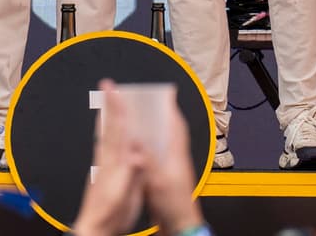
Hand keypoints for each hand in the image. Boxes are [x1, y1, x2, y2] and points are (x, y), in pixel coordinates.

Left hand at [72, 82, 147, 235]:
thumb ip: (131, 175)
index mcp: (115, 164)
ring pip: (105, 134)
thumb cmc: (111, 215)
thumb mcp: (125, 197)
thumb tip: (138, 154)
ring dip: (106, 116)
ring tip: (105, 102)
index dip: (118, 108)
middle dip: (110, 105)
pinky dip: (105, 133)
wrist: (94, 228)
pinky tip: (105, 132)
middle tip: (107, 85)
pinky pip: (103, 145)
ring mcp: (102, 166)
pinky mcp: (100, 173)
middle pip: (109, 126)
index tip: (116, 89)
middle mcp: (106, 161)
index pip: (117, 130)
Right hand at [135, 93, 202, 235]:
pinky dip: (147, 148)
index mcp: (177, 154)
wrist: (179, 225)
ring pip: (161, 142)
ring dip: (151, 132)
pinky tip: (137, 149)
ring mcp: (170, 167)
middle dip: (157, 116)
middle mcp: (175, 158)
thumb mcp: (158, 180)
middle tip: (145, 104)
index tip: (162, 93)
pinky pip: (156, 156)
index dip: (169, 107)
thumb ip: (147, 159)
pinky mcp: (164, 177)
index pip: (176, 124)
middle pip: (167, 130)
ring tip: (138, 122)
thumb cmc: (175, 205)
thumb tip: (136, 139)